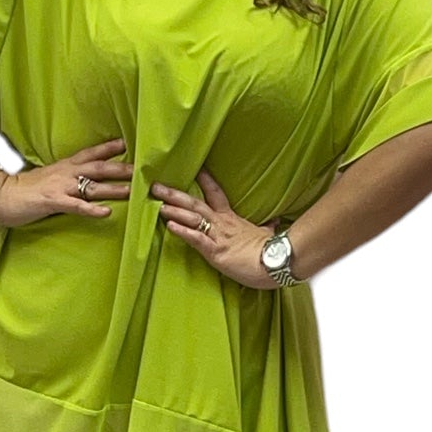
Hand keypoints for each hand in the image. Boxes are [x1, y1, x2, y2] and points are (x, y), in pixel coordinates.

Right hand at [0, 138, 131, 226]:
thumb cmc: (22, 189)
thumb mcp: (47, 178)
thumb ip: (64, 177)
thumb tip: (78, 180)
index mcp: (65, 167)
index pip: (91, 154)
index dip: (110, 148)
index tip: (128, 143)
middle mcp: (66, 173)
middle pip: (100, 168)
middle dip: (123, 168)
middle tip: (144, 169)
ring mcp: (60, 187)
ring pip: (93, 186)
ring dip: (115, 189)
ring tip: (134, 191)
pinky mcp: (52, 202)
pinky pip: (76, 206)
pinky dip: (91, 209)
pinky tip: (106, 213)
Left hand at [151, 169, 274, 288]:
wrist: (276, 263)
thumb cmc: (270, 251)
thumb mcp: (267, 235)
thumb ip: (267, 227)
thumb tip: (275, 221)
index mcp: (231, 218)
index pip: (216, 193)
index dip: (204, 179)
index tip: (193, 168)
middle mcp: (221, 224)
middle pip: (195, 203)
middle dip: (174, 194)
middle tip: (155, 186)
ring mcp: (218, 237)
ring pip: (193, 218)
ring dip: (174, 210)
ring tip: (157, 203)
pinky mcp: (216, 252)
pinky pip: (197, 239)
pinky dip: (183, 232)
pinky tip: (170, 226)